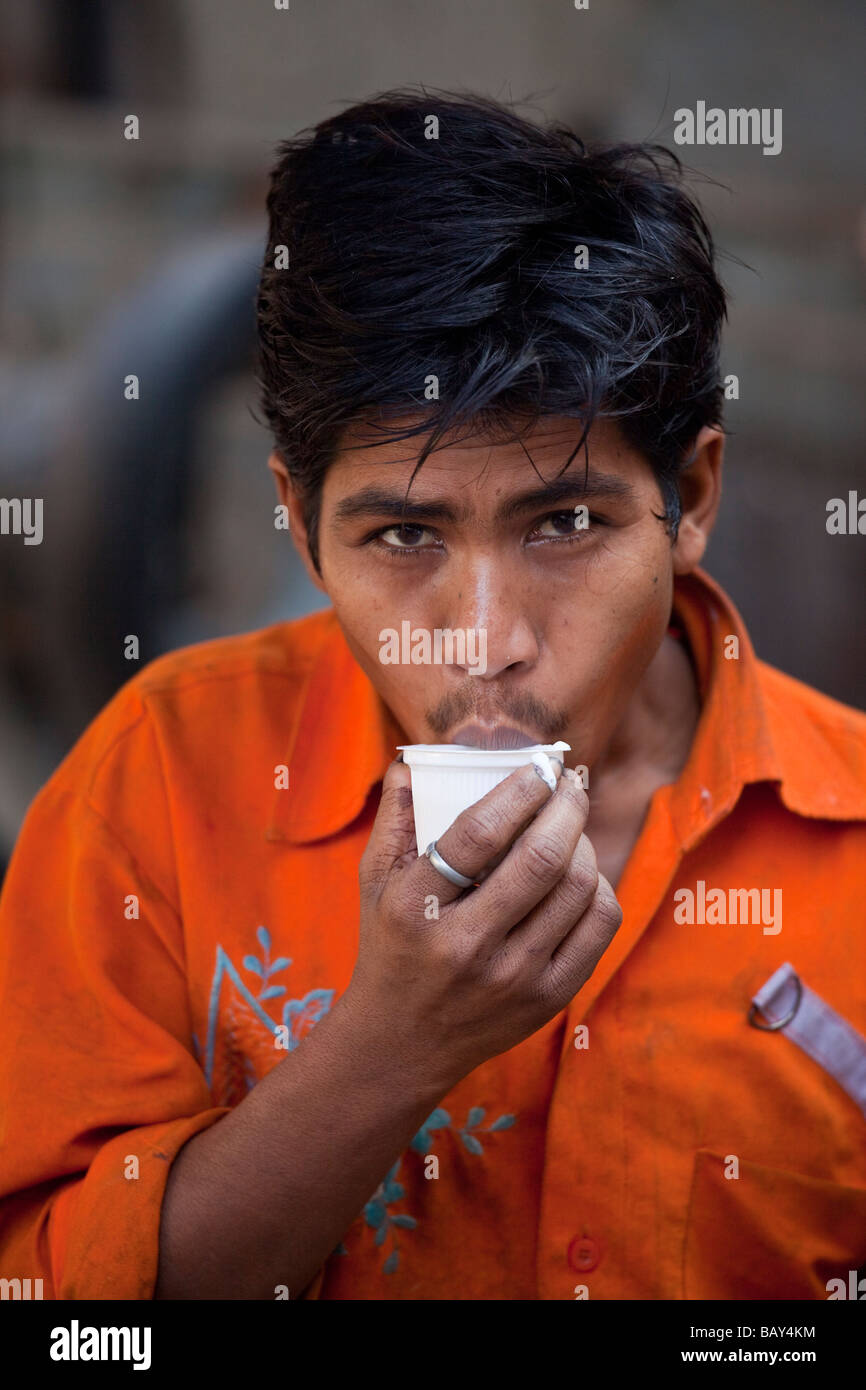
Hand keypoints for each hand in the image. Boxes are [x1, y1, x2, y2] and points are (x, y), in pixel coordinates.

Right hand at [345, 756, 621, 1090]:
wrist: (403, 1044)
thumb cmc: (391, 946)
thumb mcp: (374, 883)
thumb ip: (394, 820)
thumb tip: (412, 763)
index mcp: (417, 908)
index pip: (478, 835)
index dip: (519, 791)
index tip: (539, 766)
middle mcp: (467, 945)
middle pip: (542, 859)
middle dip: (567, 807)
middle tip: (570, 784)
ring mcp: (513, 977)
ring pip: (578, 889)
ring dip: (584, 844)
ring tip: (572, 827)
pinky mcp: (547, 999)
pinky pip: (598, 928)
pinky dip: (600, 889)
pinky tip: (582, 874)